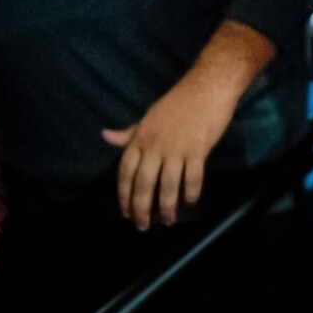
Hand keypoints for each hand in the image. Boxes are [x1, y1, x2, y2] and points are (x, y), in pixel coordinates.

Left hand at [102, 69, 238, 229]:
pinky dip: (191, 192)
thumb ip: (129, 133)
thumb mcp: (149, 116)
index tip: (125, 212)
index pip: (125, 172)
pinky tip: (190, 201)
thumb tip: (105, 136)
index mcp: (141, 138)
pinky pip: (193, 177)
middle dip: (141, 208)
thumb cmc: (178, 102)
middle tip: (143, 225)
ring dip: (166, 207)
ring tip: (168, 220)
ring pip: (167, 185)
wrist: (207, 87)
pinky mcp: (198, 149)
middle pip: (143, 184)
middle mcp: (155, 146)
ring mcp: (177, 148)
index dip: (124, 196)